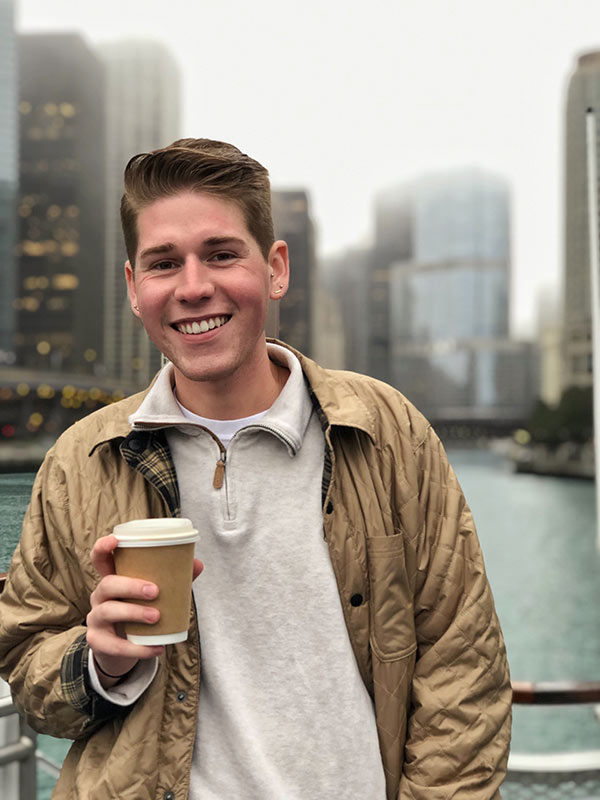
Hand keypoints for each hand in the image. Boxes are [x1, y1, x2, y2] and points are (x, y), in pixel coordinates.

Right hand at [87, 534, 202, 686]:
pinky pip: (114, 645)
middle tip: (155, 591)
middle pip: (107, 584)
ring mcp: (95, 619)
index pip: (100, 558)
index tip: (116, 540)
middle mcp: (99, 596)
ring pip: (108, 611)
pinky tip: (157, 648)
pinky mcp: (97, 641)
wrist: (123, 646)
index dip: (103, 547)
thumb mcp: (152, 594)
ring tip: (157, 617)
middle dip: (130, 586)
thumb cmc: (139, 609)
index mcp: (112, 578)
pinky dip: (137, 648)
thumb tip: (198, 564)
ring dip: (134, 613)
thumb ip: (174, 578)